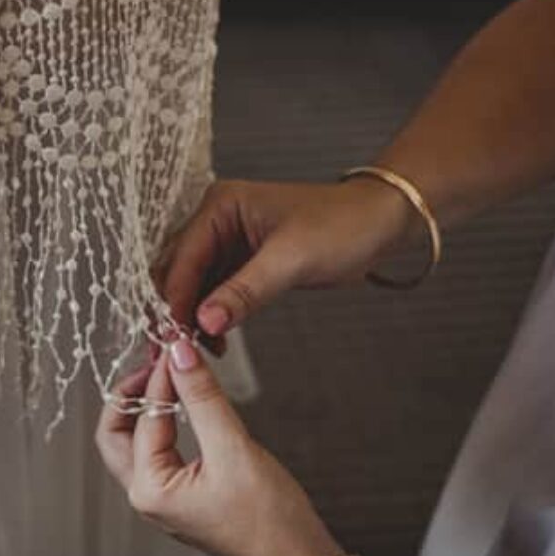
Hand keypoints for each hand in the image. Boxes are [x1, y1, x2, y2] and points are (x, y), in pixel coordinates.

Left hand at [96, 341, 345, 555]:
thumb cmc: (271, 519)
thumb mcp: (234, 448)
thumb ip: (203, 397)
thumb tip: (179, 354)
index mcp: (149, 490)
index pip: (144, 416)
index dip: (160, 376)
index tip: (177, 343)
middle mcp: (147, 497)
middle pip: (115, 433)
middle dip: (132, 394)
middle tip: (159, 363)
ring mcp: (163, 500)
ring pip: (135, 443)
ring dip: (147, 407)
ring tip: (172, 376)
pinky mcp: (181, 498)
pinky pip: (159, 453)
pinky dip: (165, 424)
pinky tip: (185, 405)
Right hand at [158, 177, 418, 341]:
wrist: (380, 223)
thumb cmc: (342, 225)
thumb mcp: (291, 260)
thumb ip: (243, 291)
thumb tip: (204, 321)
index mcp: (220, 205)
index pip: (183, 257)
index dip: (176, 298)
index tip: (174, 335)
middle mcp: (216, 219)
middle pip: (177, 270)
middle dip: (177, 308)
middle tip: (179, 348)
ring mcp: (226, 240)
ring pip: (192, 284)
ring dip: (193, 315)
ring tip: (199, 350)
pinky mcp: (240, 261)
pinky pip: (212, 291)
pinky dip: (211, 315)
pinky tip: (217, 339)